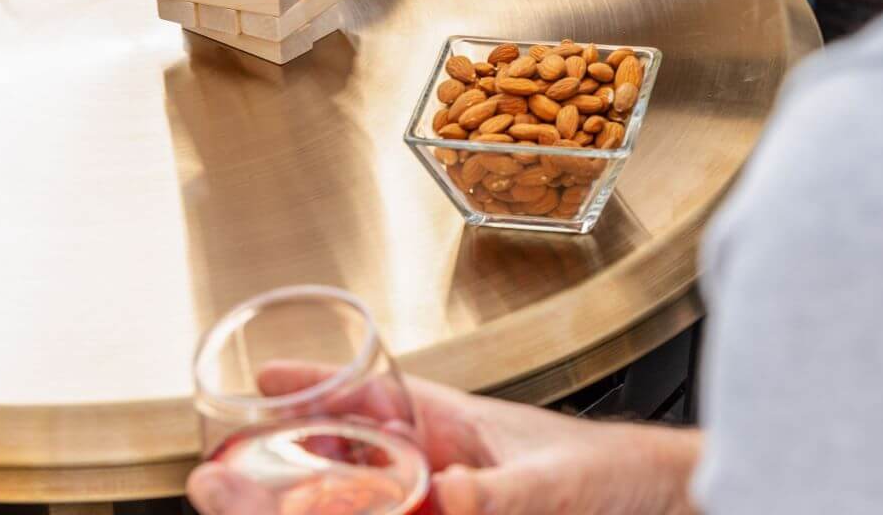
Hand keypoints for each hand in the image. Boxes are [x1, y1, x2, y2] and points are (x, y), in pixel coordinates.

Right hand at [187, 364, 700, 514]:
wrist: (654, 501)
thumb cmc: (613, 470)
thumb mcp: (555, 481)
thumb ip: (504, 492)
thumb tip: (451, 495)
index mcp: (451, 416)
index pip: (368, 389)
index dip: (311, 383)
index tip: (260, 381)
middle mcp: (439, 450)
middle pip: (348, 446)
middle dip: (290, 455)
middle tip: (228, 473)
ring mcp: (446, 490)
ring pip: (364, 488)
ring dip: (316, 494)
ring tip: (259, 504)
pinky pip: (395, 511)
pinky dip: (364, 510)